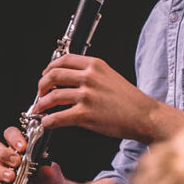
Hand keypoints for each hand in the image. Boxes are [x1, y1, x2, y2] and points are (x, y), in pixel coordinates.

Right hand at [0, 125, 70, 183]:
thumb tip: (45, 169)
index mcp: (22, 149)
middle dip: (4, 154)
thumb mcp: (54, 176)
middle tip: (16, 162)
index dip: (14, 138)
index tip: (23, 147)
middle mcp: (9, 160)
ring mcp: (3, 174)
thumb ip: (50, 173)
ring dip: (0, 171)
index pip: (11, 135)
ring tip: (11, 177)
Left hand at [31, 54, 183, 143]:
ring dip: (41, 104)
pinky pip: (58, 117)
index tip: (45, 75)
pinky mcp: (85, 114)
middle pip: (53, 75)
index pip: (63, 60)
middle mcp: (89, 77)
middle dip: (41, 85)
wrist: (144, 115)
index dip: (49, 68)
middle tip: (40, 93)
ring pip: (52, 96)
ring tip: (39, 109)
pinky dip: (48, 121)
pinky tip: (47, 123)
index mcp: (95, 65)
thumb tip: (68, 79)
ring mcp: (86, 95)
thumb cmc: (129, 100)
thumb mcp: (109, 76)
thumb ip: (90, 74)